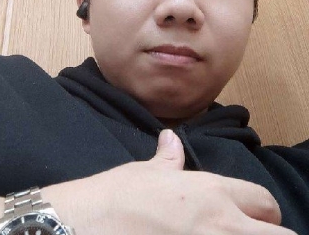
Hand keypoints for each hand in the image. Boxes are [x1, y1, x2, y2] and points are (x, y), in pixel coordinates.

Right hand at [44, 130, 296, 234]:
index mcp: (211, 192)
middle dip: (270, 232)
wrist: (95, 224)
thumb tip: (170, 139)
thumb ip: (169, 157)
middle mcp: (222, 223)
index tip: (253, 216)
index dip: (262, 210)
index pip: (262, 201)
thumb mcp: (147, 172)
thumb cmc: (121, 196)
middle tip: (250, 232)